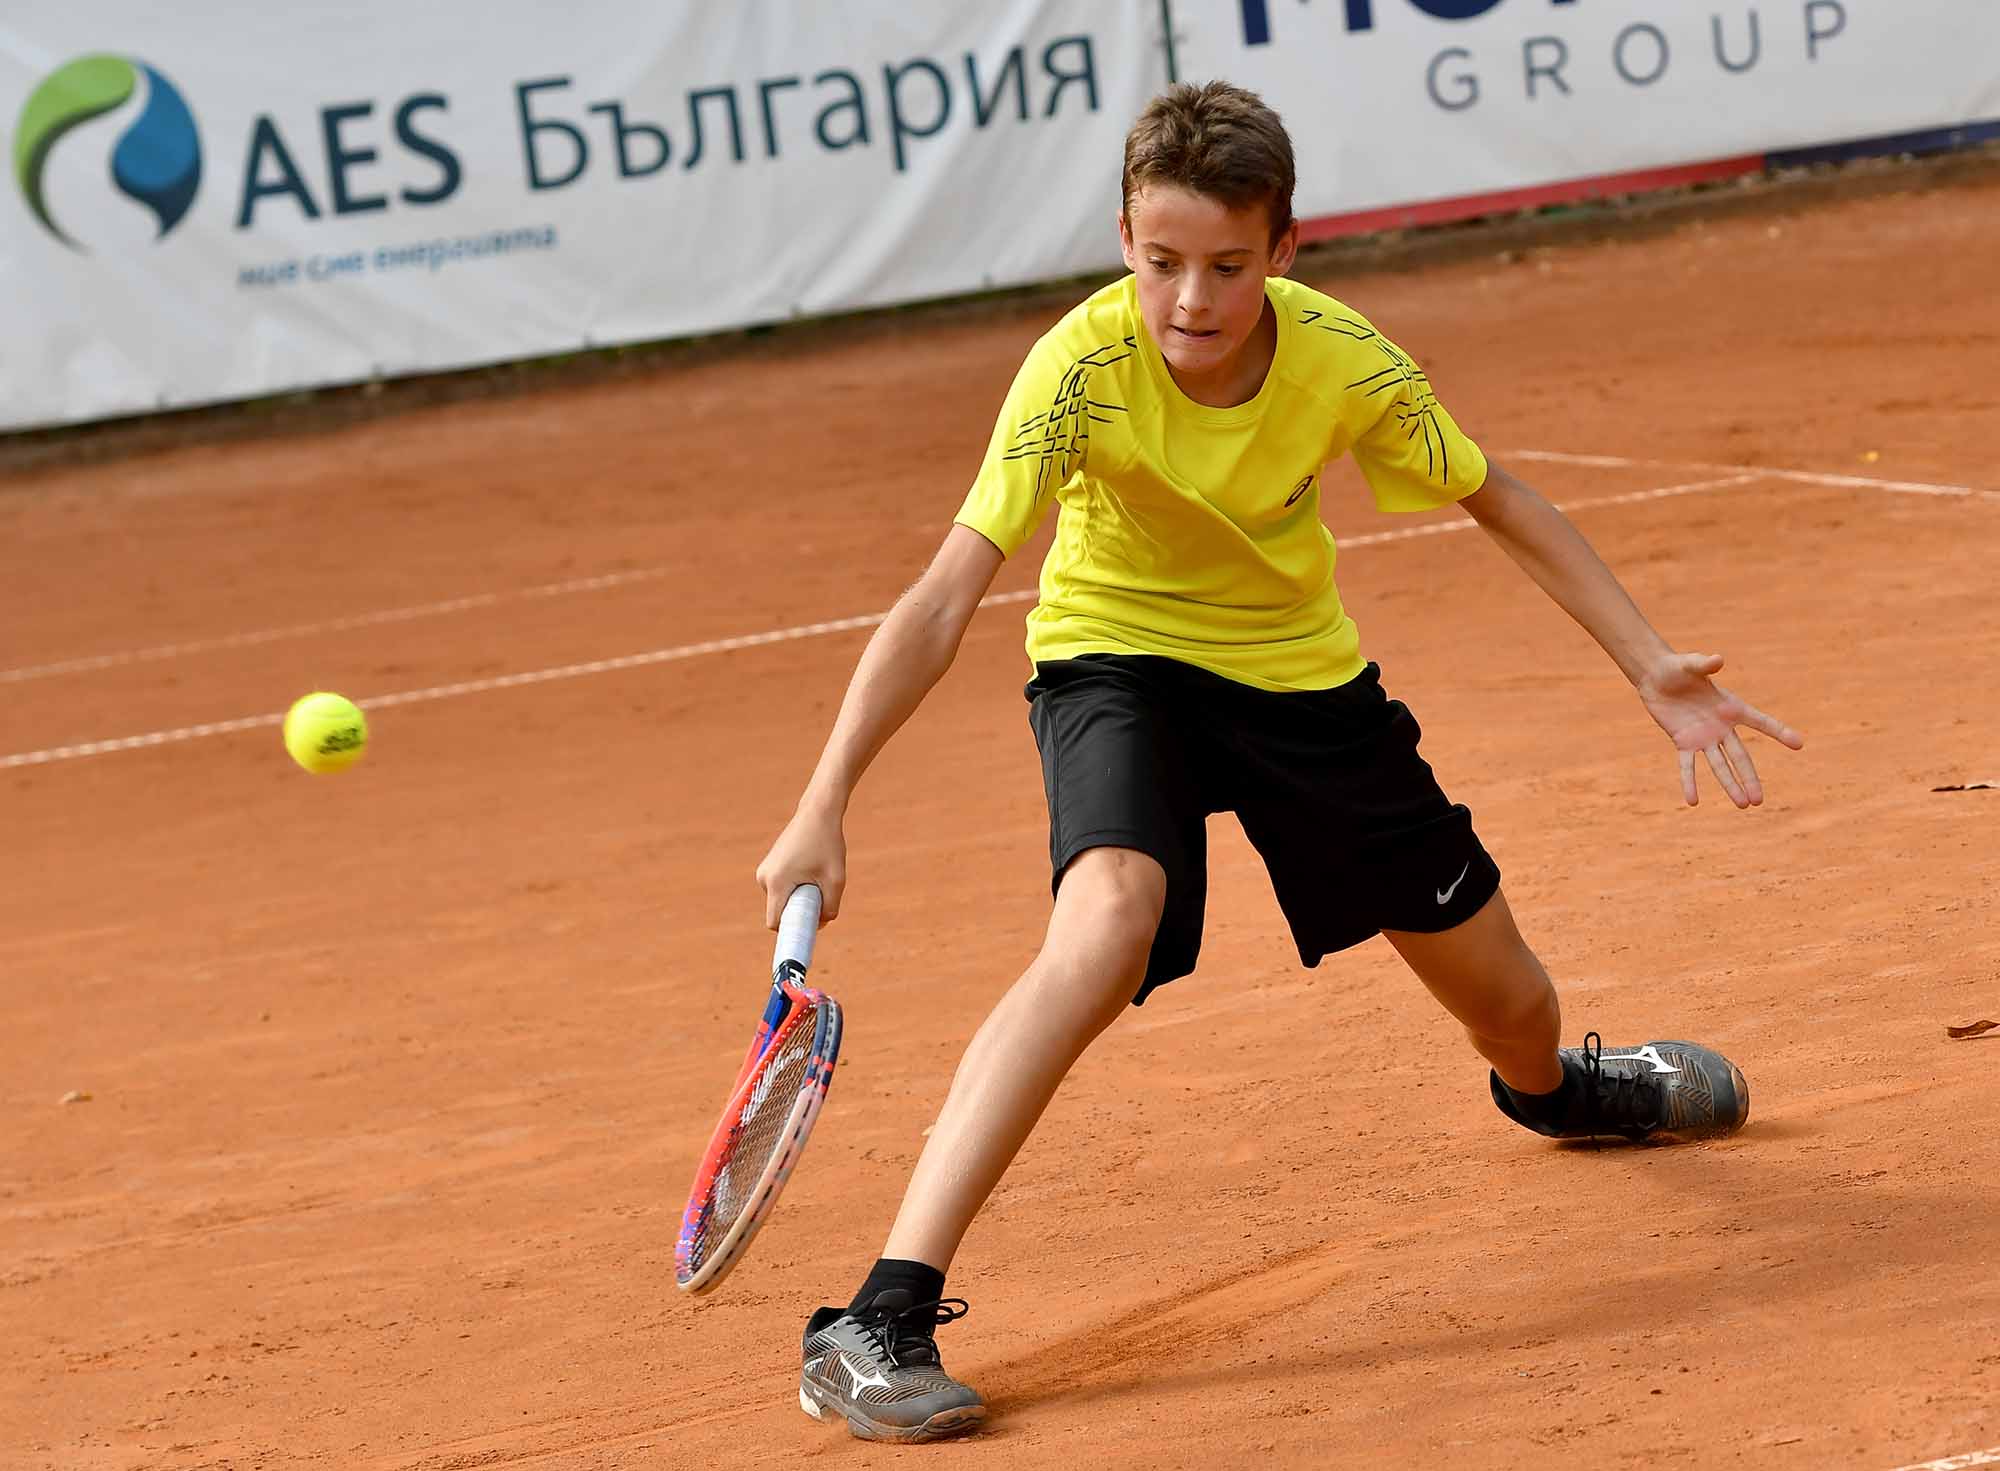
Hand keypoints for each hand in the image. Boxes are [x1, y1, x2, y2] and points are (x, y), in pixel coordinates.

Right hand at [754, 798, 846, 929]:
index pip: (775, 922)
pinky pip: (781, 888)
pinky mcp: (769, 865)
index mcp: (777, 883)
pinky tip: (811, 871)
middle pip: (780, 911)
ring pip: (781, 900)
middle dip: (799, 912)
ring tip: (817, 878)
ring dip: (799, 899)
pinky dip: (795, 888)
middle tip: (822, 898)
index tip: (807, 934)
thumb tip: (820, 924)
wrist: (818, 813)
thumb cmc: (828, 845)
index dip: (791, 932)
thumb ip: (830, 908)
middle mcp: (764, 878)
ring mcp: (765, 870)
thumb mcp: (836, 880)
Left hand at [1637, 651, 1803, 807]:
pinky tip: (1692, 801)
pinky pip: (1687, 766)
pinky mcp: (1683, 742)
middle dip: (1750, 778)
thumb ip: (1705, 664)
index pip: (1760, 722)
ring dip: (1729, 785)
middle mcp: (1721, 728)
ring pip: (1719, 766)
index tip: (1799, 744)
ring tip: (1742, 805)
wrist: (1656, 677)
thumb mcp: (1691, 664)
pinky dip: (1689, 782)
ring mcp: (1703, 738)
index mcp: (1731, 708)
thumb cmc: (1679, 667)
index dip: (1779, 732)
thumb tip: (1717, 659)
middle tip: (1759, 801)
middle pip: (1740, 757)